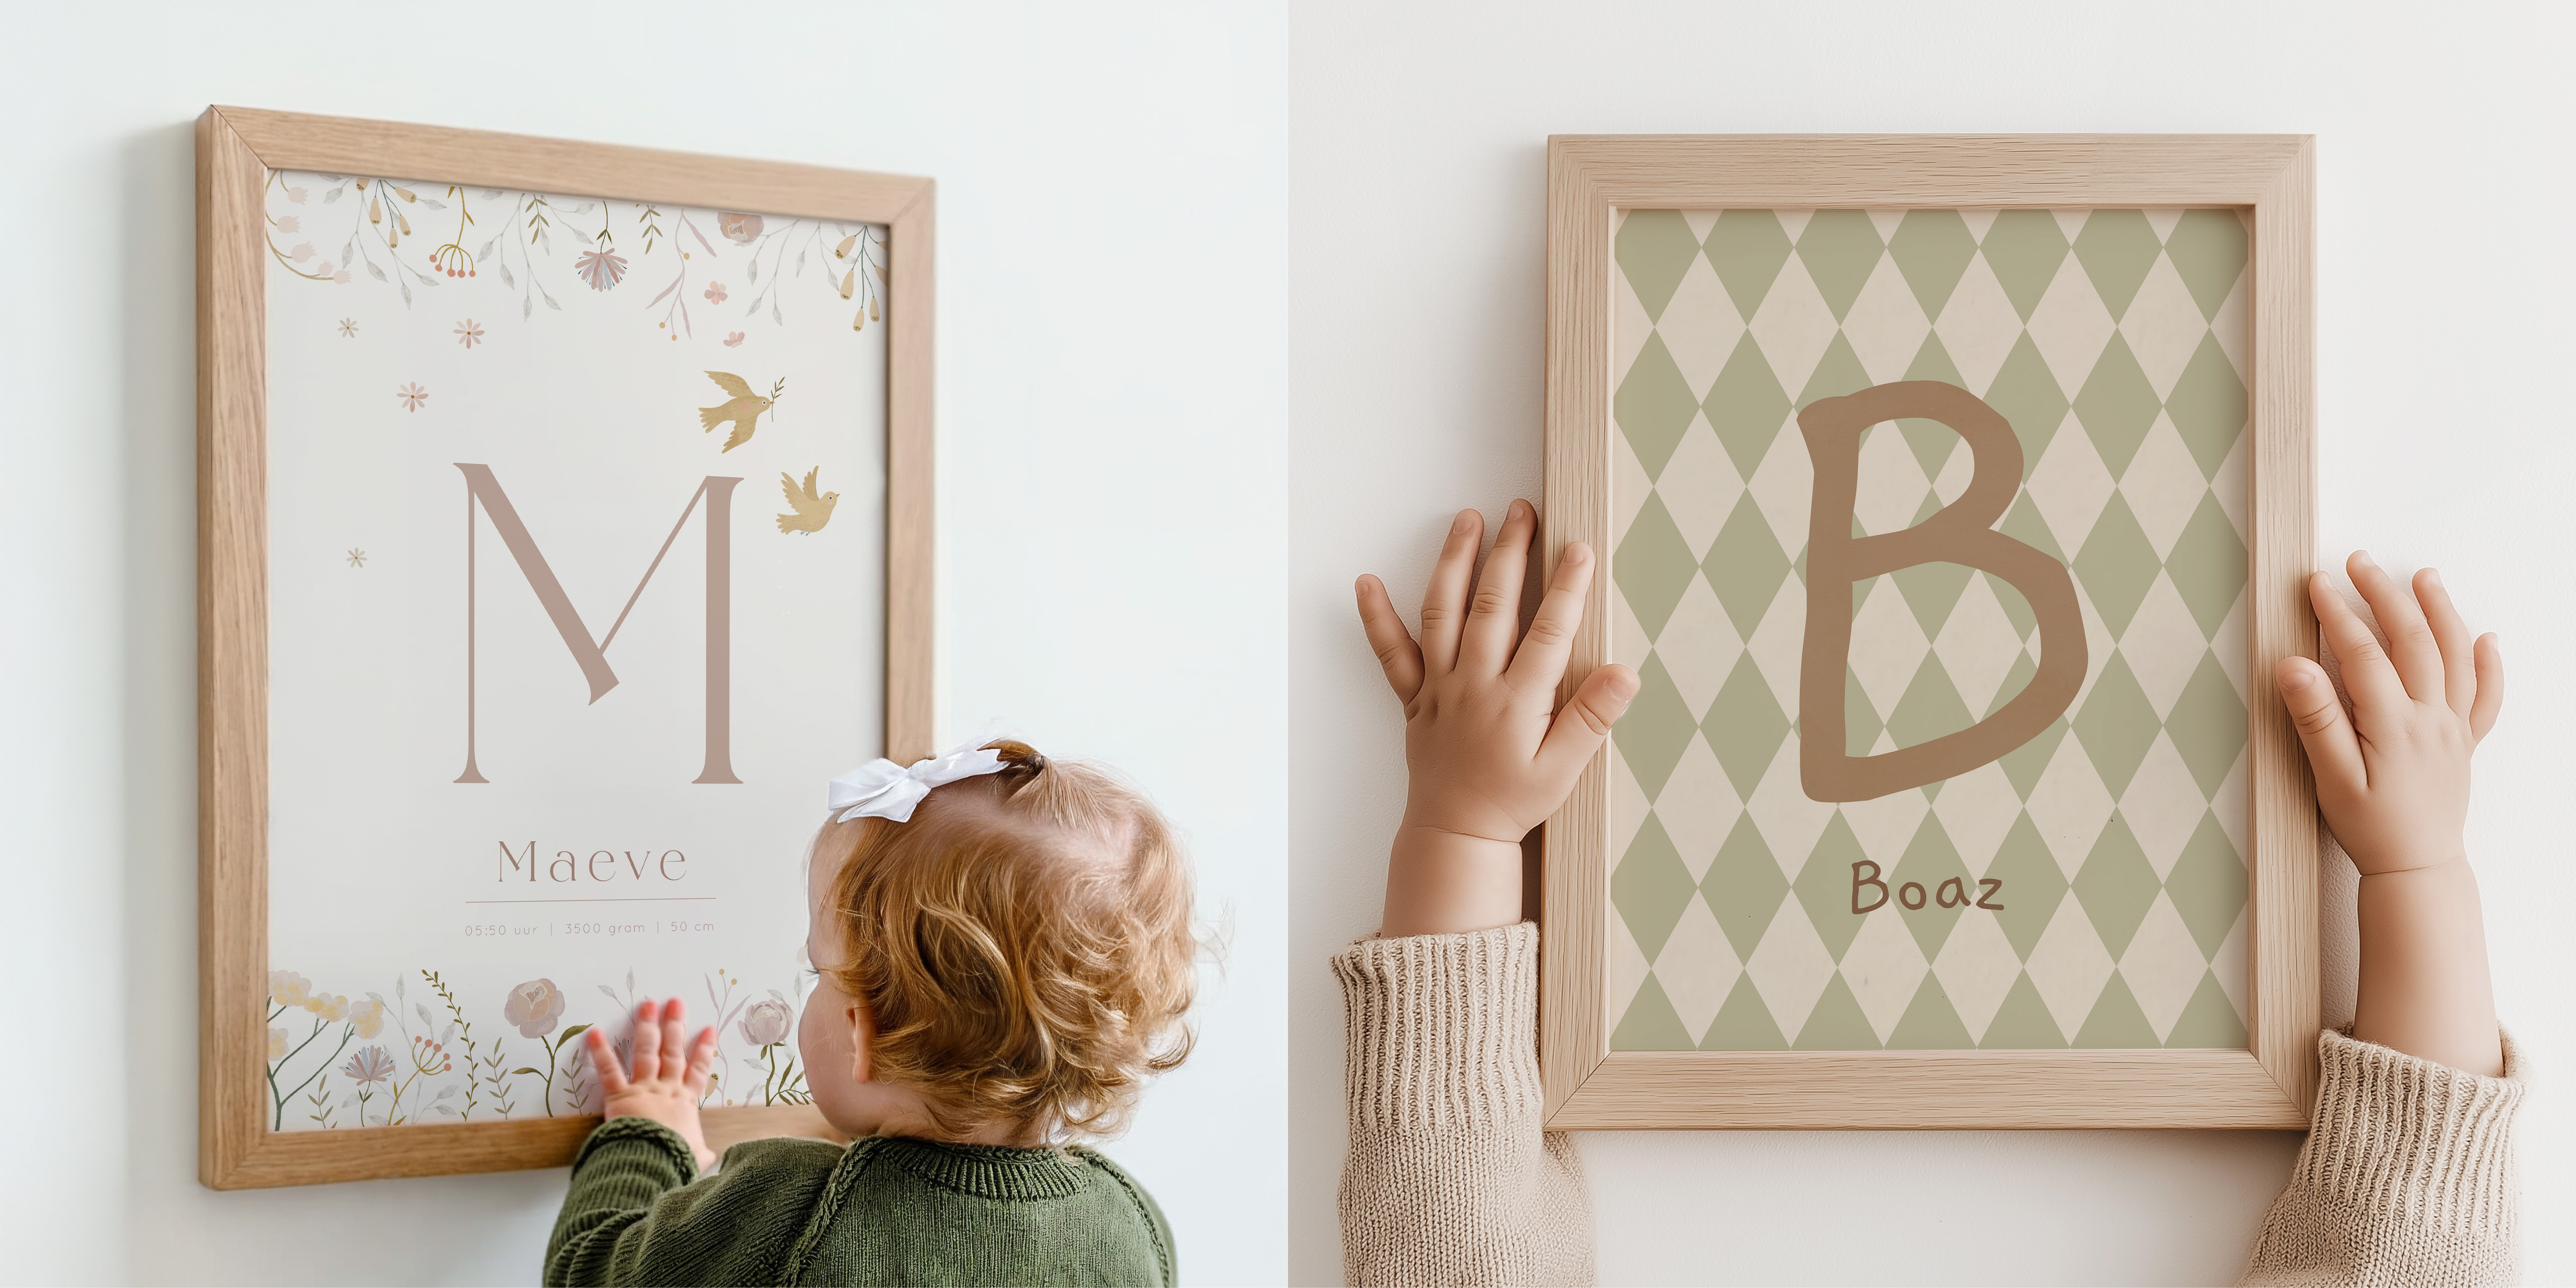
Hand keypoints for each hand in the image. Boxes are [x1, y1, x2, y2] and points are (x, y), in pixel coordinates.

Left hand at [586, 998, 720, 1169]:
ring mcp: (644, 1090)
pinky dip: (601, 1051)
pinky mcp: (621, 1096)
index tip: (709, 1029)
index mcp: (685, 1103)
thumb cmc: (675, 1162)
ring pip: (647, 1052)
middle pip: (673, 1052)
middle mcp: (667, 1090)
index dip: (704, 1049)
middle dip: (675, 1025)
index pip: (698, 1070)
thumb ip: (702, 1154)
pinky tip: (594, 1033)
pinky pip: (609, 1071)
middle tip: (675, 1002)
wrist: (653, 1165)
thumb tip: (710, 1158)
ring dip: (647, 1027)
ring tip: (646, 1005)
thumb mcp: (695, 1158)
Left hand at [1356, 500, 1638, 936]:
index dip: (1566, 589)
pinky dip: (1376, 617)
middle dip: (1510, 554)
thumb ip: (1591, 719)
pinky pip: (1391, 652)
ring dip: (1454, 562)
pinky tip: (1366, 582)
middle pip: (1492, 606)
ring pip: (1442, 613)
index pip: (1547, 633)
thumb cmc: (1513, 803)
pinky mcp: (1415, 697)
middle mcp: (1473, 685)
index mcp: (1516, 701)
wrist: (1456, 835)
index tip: (1580, 548)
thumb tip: (1624, 674)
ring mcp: (1440, 687)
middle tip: (1524, 510)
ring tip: (1468, 519)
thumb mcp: (1564, 770)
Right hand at [2276, 552, 2500, 876]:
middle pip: (2412, 641)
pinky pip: (2486, 697)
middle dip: (2384, 596)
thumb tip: (2294, 666)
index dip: (2338, 615)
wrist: (2418, 868)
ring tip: (2423, 578)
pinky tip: (2485, 639)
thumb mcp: (2331, 777)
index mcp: (2393, 724)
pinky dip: (2490, 665)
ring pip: (2454, 657)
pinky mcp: (2463, 743)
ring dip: (2439, 612)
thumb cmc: (2371, 827)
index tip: (2317, 585)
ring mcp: (2452, 728)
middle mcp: (2430, 719)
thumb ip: (2316, 719)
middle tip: (2360, 565)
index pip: (2364, 654)